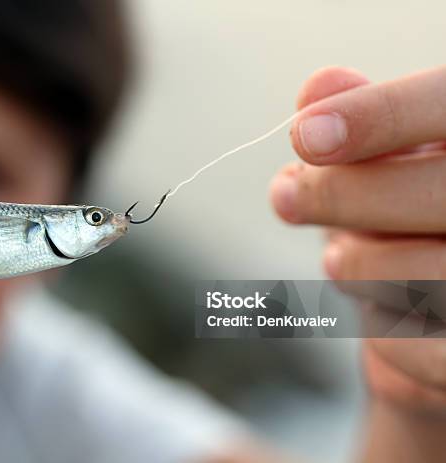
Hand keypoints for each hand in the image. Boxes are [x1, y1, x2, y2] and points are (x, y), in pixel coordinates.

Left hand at [270, 66, 445, 410]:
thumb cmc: (419, 221)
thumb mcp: (397, 165)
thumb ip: (369, 127)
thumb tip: (318, 87)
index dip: (382, 116)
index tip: (305, 134)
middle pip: (435, 193)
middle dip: (339, 197)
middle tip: (287, 196)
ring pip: (424, 274)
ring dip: (357, 267)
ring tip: (343, 259)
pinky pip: (424, 349)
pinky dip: (386, 333)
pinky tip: (390, 311)